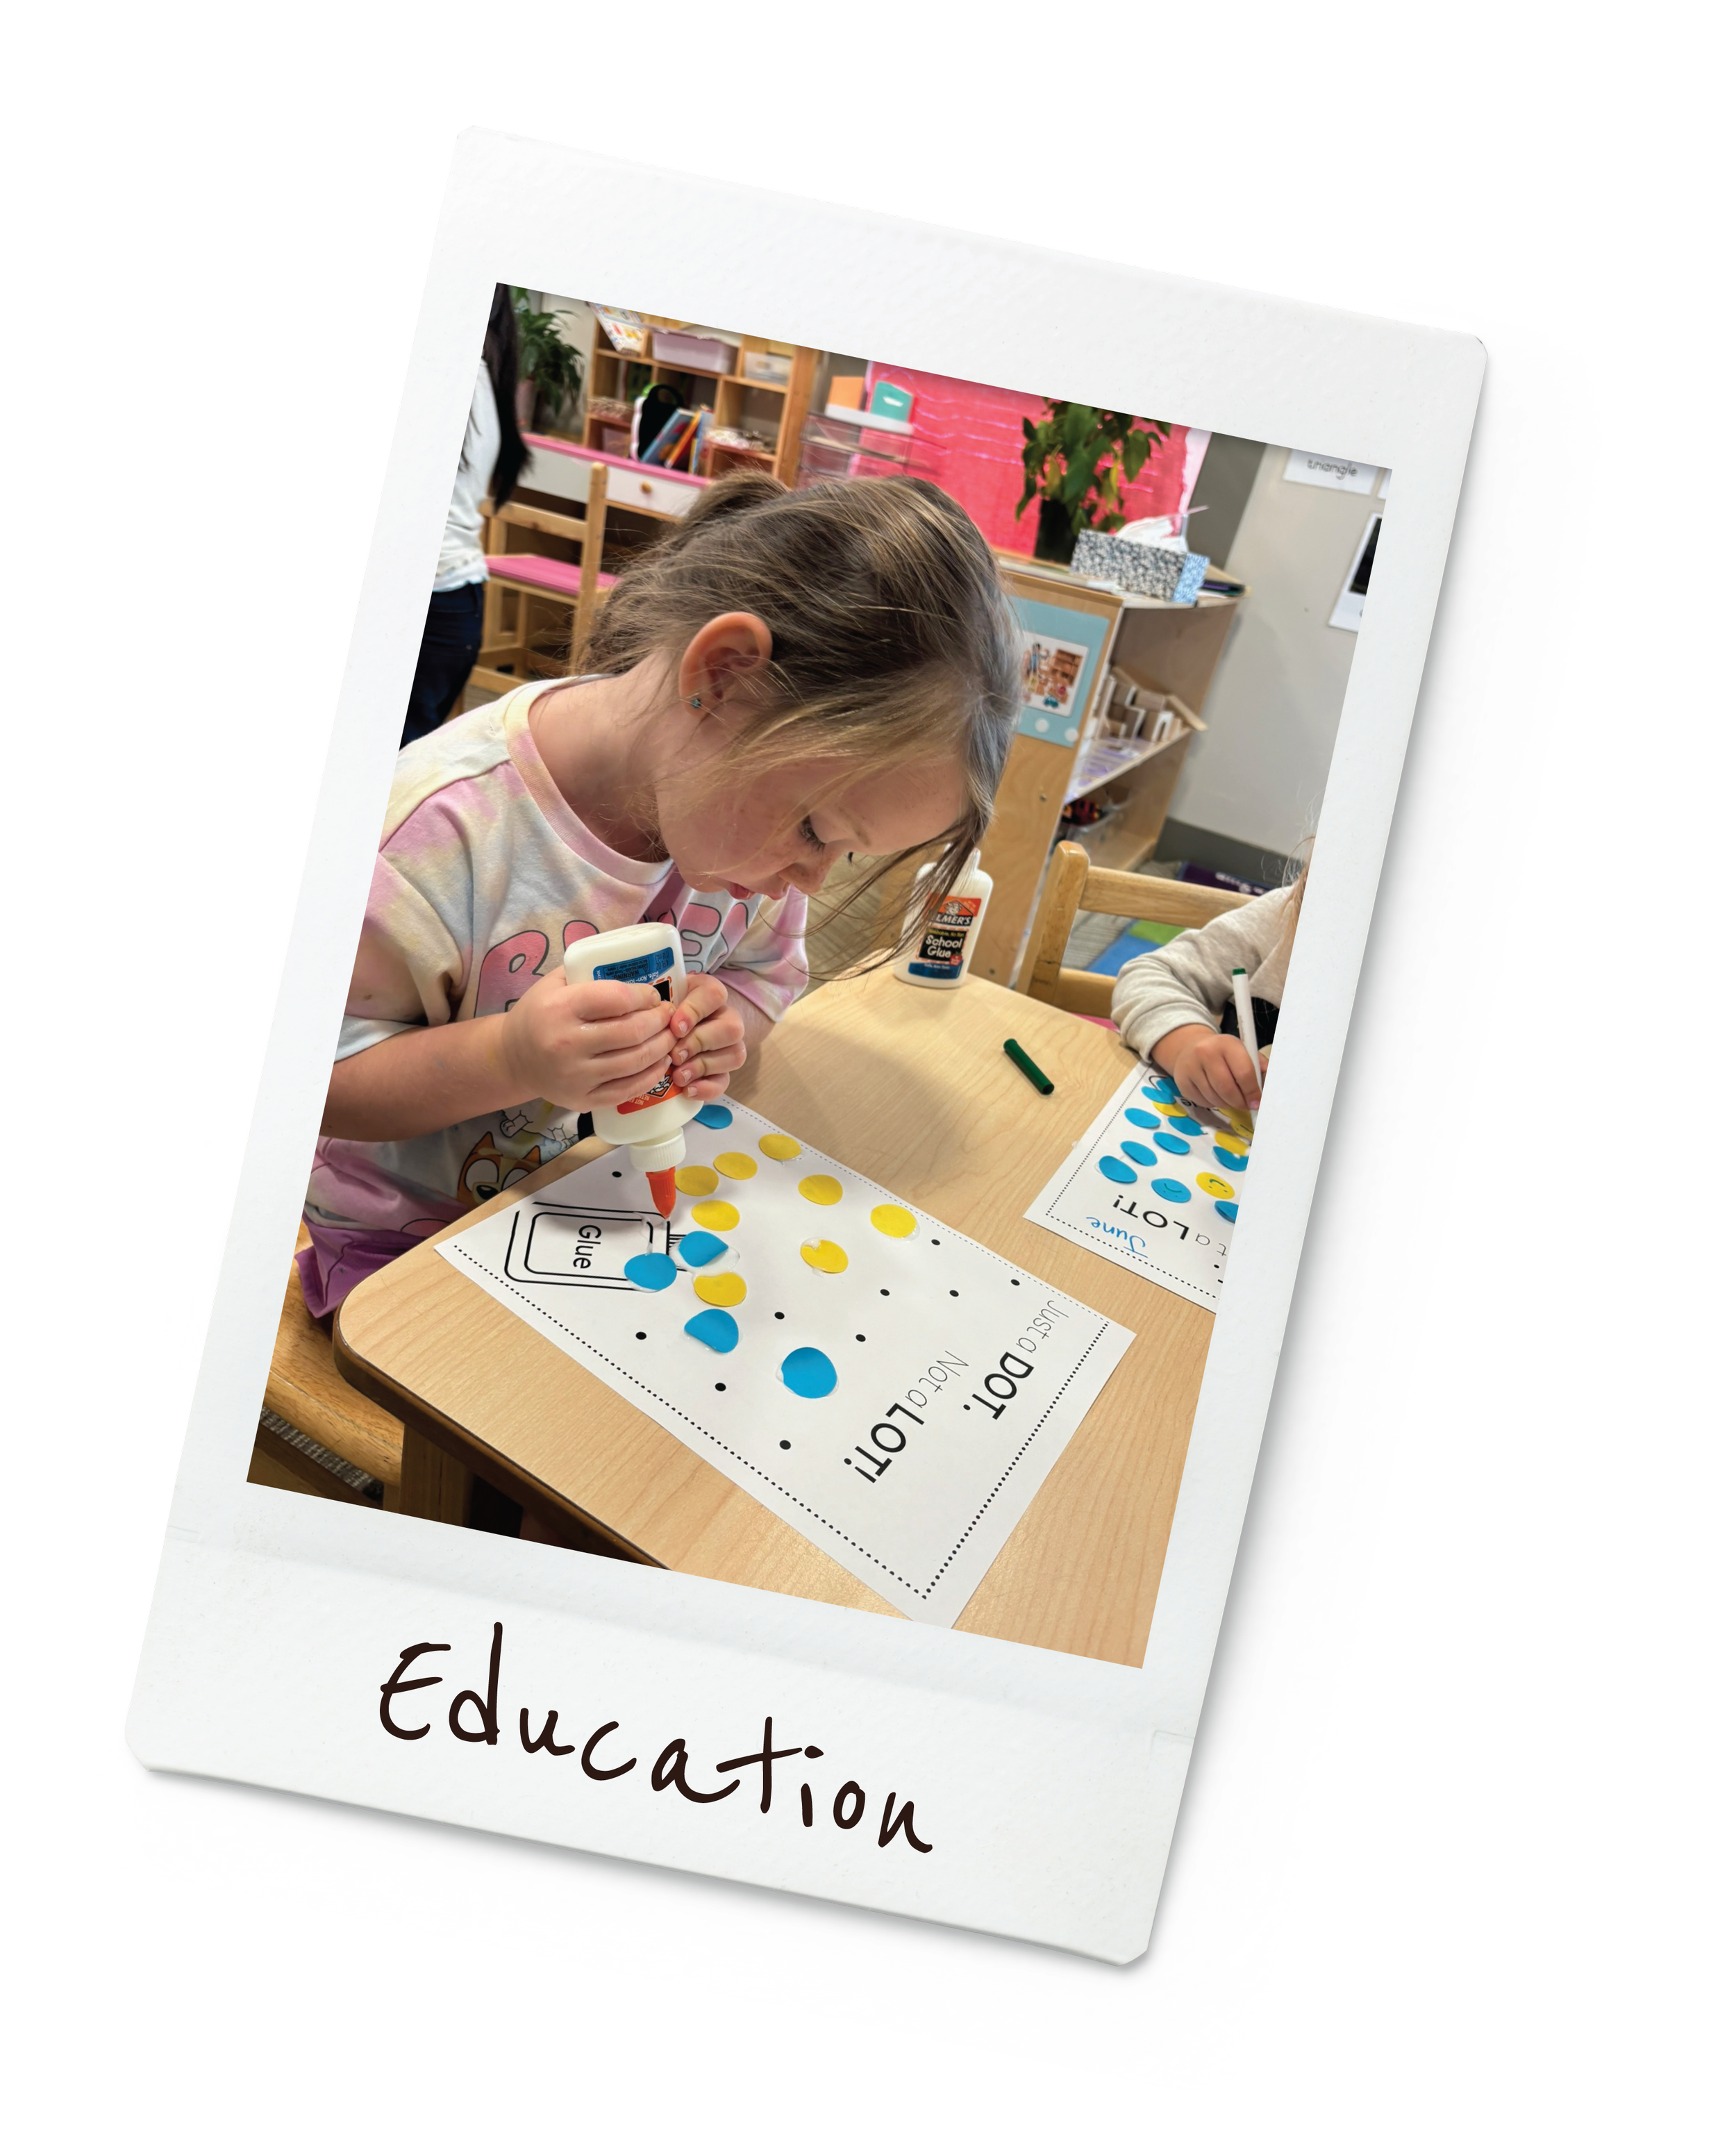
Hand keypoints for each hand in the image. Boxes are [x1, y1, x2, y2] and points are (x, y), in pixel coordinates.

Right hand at [496, 971, 675, 1111]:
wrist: (512, 1058)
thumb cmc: (539, 1014)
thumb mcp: (554, 983)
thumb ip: (589, 971)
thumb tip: (636, 966)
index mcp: (560, 1008)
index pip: (617, 999)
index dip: (644, 996)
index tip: (654, 995)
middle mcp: (567, 1044)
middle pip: (631, 1032)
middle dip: (659, 1021)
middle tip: (668, 1014)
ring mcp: (576, 1076)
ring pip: (635, 1061)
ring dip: (662, 1047)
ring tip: (670, 1035)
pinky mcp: (583, 1100)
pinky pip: (628, 1089)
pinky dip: (652, 1075)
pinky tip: (661, 1062)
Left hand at [665, 974, 746, 1100]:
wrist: (659, 1030)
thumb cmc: (658, 1010)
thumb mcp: (657, 1000)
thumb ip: (657, 1005)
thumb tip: (655, 1022)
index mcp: (708, 994)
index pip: (715, 995)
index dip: (696, 1011)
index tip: (675, 1027)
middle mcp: (725, 1018)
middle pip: (731, 1028)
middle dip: (700, 1043)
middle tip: (675, 1055)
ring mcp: (727, 1046)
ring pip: (735, 1055)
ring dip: (703, 1067)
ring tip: (678, 1076)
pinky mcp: (722, 1071)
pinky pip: (725, 1081)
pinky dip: (707, 1088)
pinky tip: (687, 1090)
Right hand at [1153, 1024, 1264, 1113]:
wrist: (1191, 1047)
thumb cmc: (1223, 1052)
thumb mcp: (1243, 1051)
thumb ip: (1259, 1067)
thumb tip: (1269, 1089)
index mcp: (1227, 1043)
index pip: (1244, 1072)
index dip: (1252, 1091)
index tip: (1257, 1102)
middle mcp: (1206, 1052)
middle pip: (1227, 1088)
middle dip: (1239, 1102)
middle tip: (1245, 1106)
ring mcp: (1191, 1067)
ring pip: (1214, 1098)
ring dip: (1227, 1104)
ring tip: (1231, 1099)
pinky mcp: (1182, 1082)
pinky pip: (1203, 1102)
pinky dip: (1213, 1104)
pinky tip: (1216, 1095)